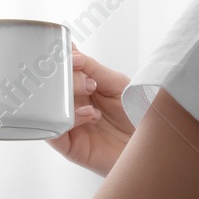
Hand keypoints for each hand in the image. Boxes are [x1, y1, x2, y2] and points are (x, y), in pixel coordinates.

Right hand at [45, 49, 135, 176]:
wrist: (151, 146)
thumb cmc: (137, 115)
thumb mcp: (119, 84)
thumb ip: (95, 69)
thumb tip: (73, 56)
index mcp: (82, 84)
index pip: (61, 66)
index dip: (60, 56)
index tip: (67, 52)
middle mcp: (72, 102)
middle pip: (51, 85)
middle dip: (66, 78)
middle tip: (88, 82)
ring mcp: (69, 123)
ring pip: (47, 107)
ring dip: (65, 98)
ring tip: (91, 100)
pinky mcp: (70, 145)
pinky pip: (52, 132)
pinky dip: (65, 121)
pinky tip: (88, 116)